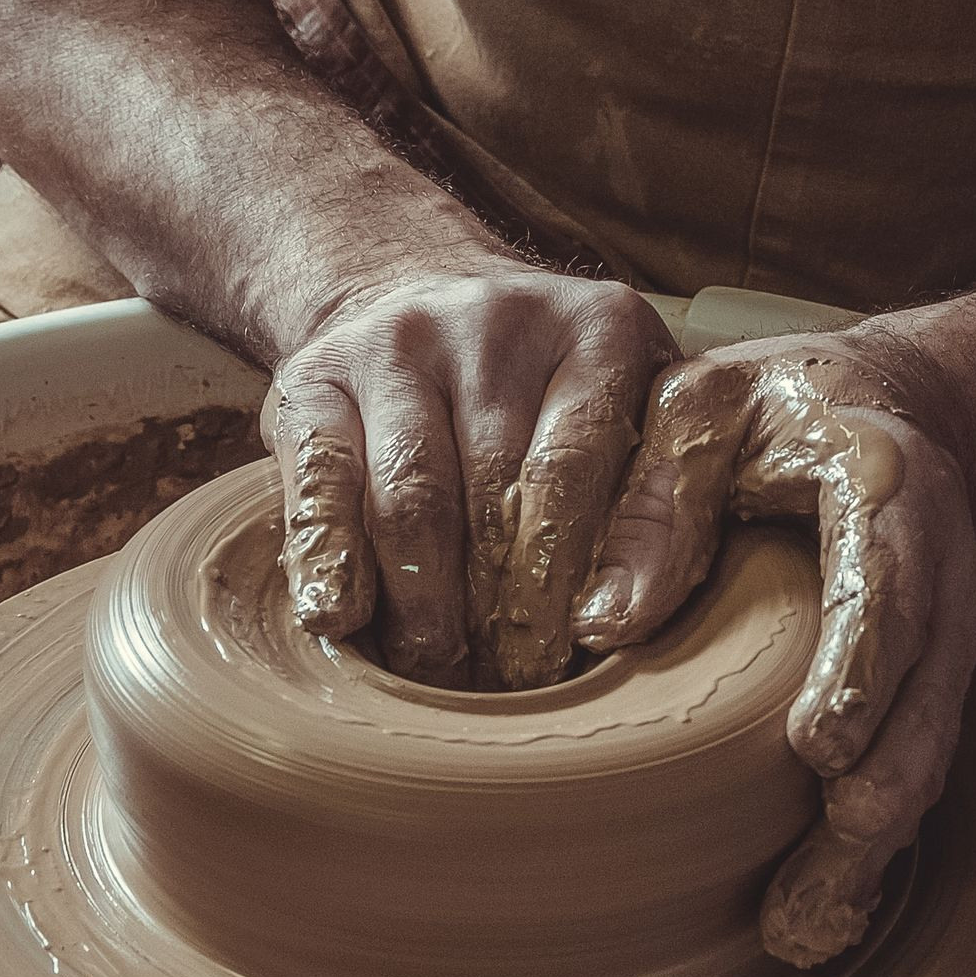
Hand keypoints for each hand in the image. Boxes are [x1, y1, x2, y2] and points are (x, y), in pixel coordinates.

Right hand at [269, 266, 677, 689]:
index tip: (593, 640)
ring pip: (415, 499)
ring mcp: (401, 343)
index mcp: (602, 328)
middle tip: (517, 684)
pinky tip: (339, 622)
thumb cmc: (550, 395)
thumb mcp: (634, 414)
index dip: (592, 561)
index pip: (592, 461)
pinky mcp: (317, 376)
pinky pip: (323, 484)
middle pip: (503, 490)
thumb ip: (658, 504)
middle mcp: (499, 321)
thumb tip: (622, 619)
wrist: (414, 293)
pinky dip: (330, 561)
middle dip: (511, 607)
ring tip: (442, 675)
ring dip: (428, 607)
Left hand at [571, 330, 975, 966]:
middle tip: (811, 879)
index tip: (817, 747)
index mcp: (886, 490)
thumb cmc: (771, 408)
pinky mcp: (926, 686)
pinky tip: (819, 914)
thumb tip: (603, 623)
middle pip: (928, 701)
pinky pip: (912, 769)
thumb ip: (656, 497)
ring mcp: (943, 640)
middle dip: (875, 797)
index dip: (864, 667)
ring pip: (928, 754)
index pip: (889, 584)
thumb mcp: (703, 410)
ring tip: (802, 929)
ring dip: (871, 847)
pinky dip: (872, 845)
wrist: (890, 409)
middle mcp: (938, 575)